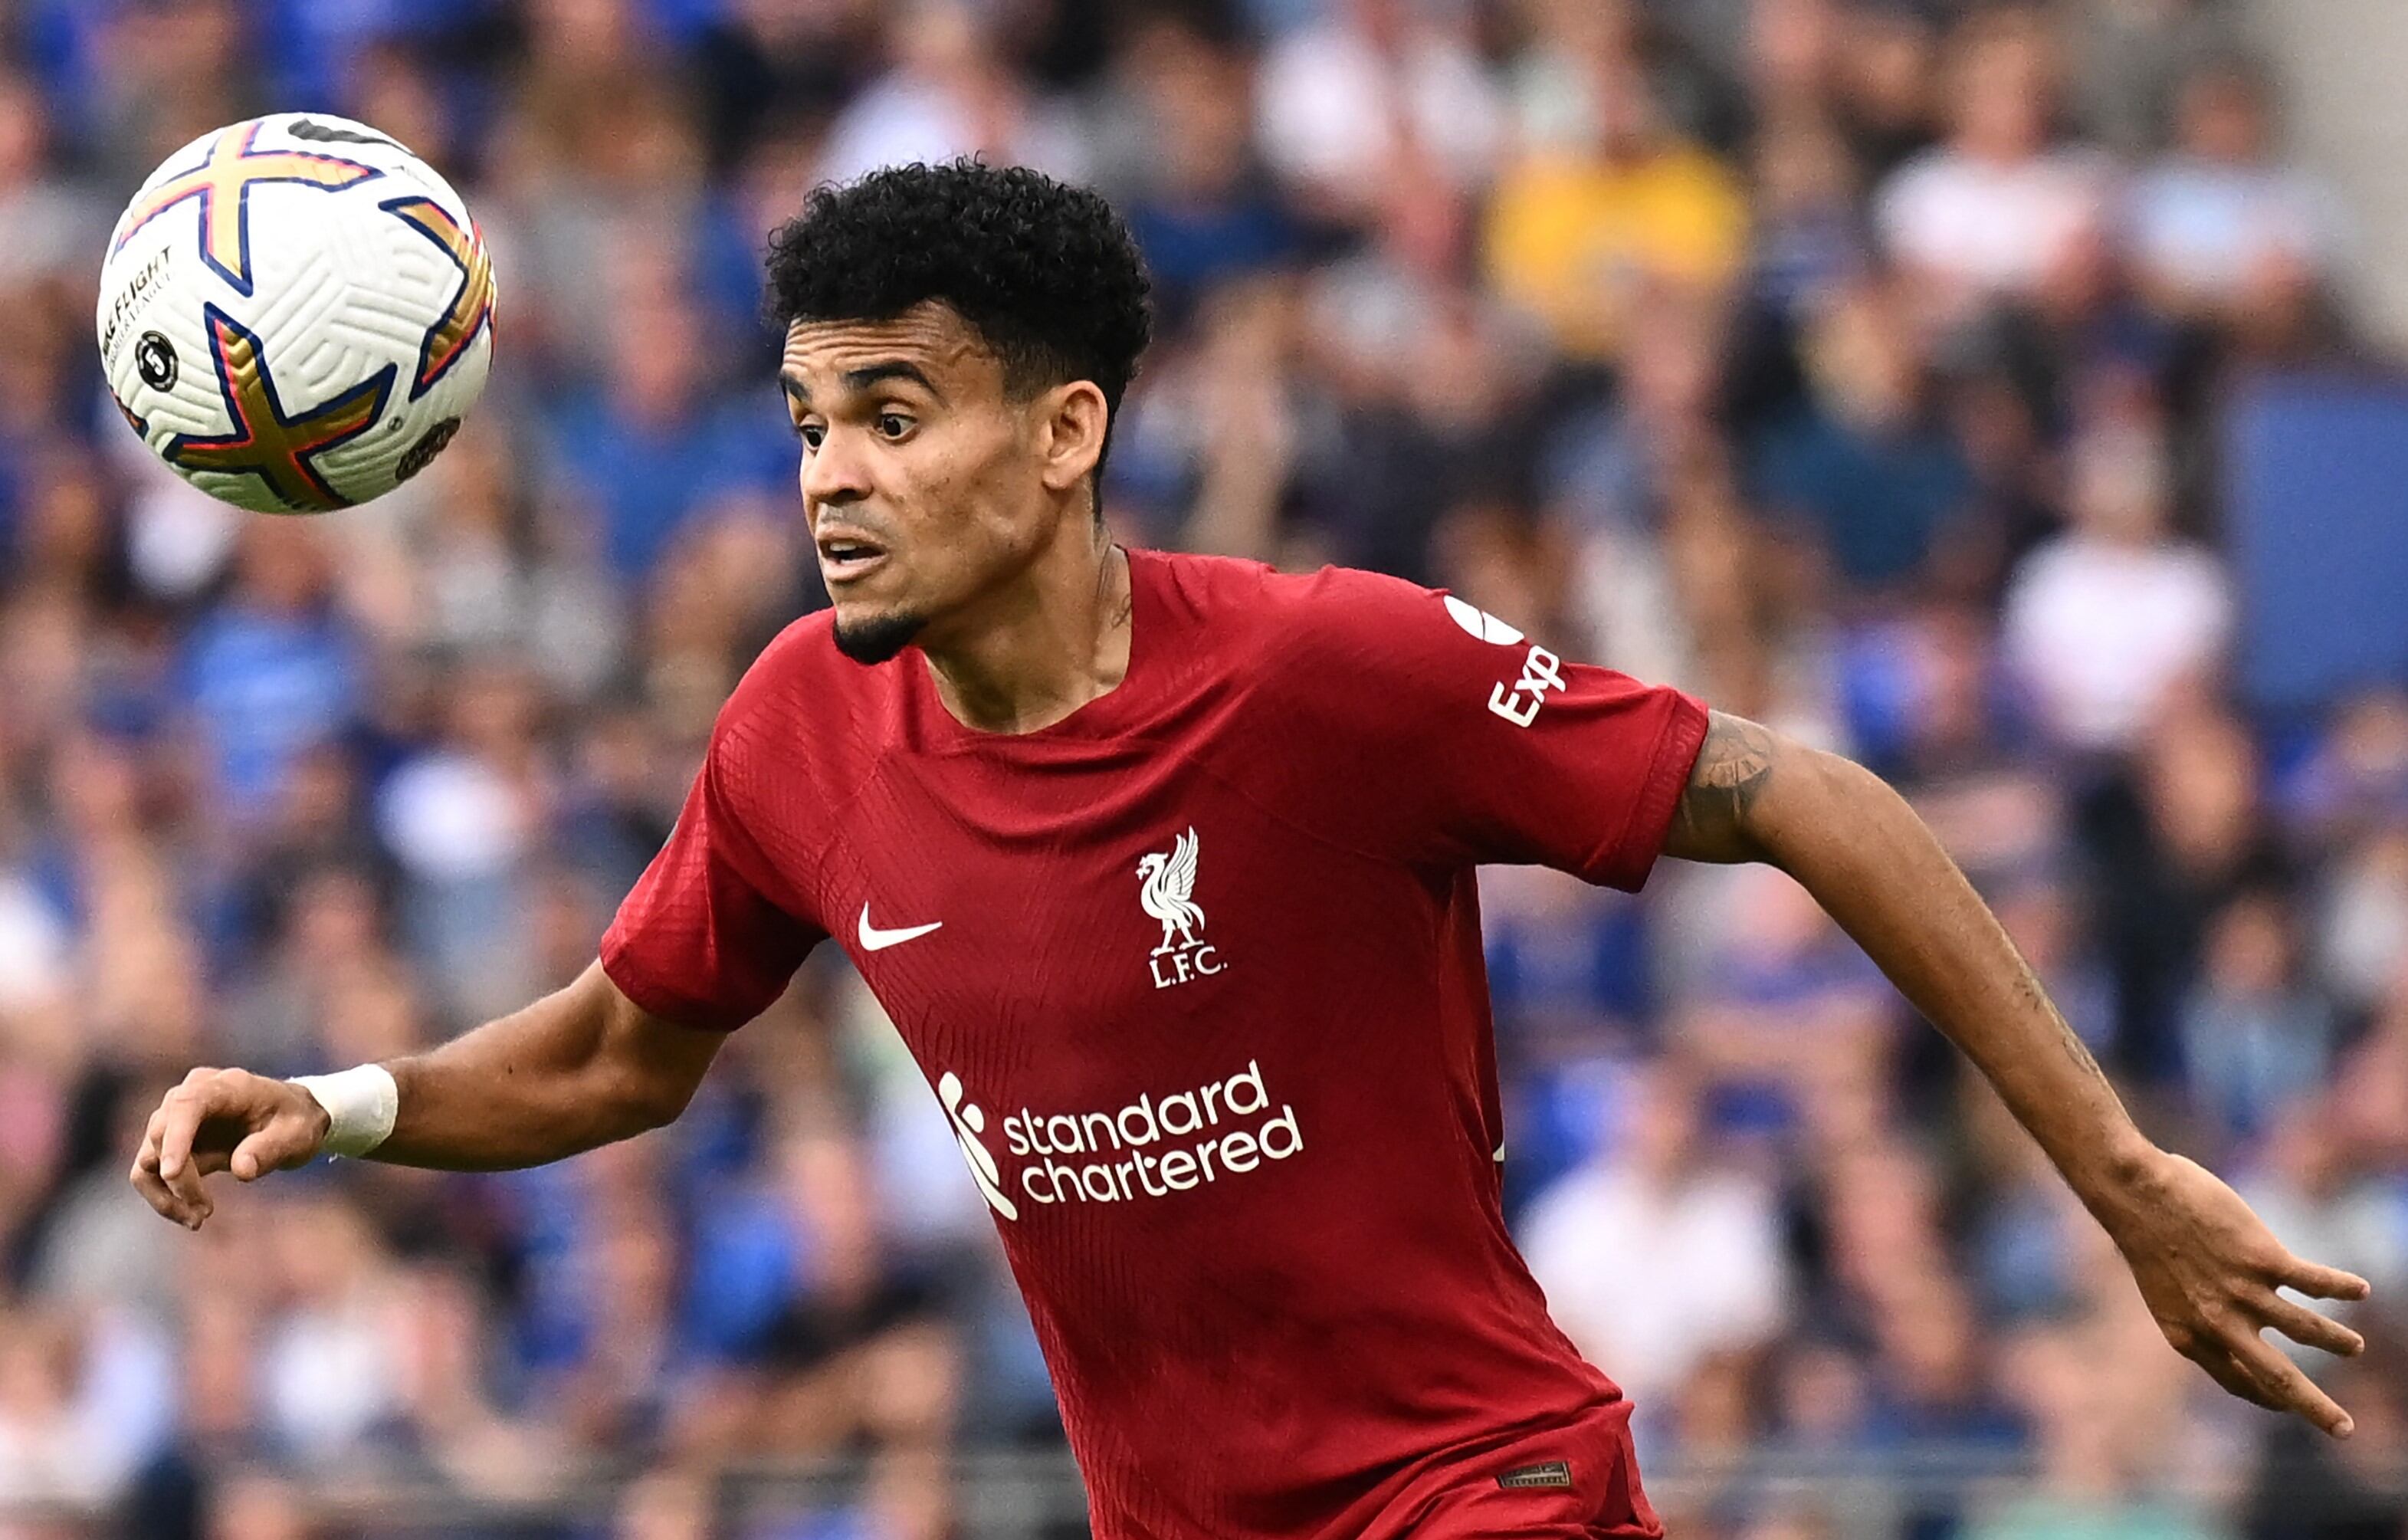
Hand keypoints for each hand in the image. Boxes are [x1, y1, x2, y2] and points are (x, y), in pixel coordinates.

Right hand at [129, 1067, 331, 1229]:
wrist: (291, 1120)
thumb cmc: (296, 1122)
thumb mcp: (298, 1135)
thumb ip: (271, 1149)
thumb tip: (242, 1170)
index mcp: (225, 1086)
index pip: (187, 1105)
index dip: (175, 1138)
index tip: (171, 1174)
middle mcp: (191, 1096)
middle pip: (161, 1136)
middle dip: (178, 1180)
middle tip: (205, 1211)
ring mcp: (176, 1118)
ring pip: (148, 1158)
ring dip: (166, 1194)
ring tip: (198, 1219)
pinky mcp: (172, 1143)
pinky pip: (152, 1173)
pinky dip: (166, 1197)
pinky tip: (192, 1215)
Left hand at [2098, 1149, 2371, 1435]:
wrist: (2132, 1192)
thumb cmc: (2145, 1235)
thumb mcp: (2163, 1292)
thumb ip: (2196, 1315)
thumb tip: (2227, 1325)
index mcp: (2189, 1336)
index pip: (2237, 1381)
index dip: (2265, 1397)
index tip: (2284, 1404)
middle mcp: (2219, 1324)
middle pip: (2279, 1380)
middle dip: (2316, 1408)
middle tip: (2345, 1430)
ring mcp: (2244, 1293)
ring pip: (2307, 1331)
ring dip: (2336, 1341)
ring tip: (2355, 1348)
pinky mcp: (2263, 1260)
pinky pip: (2315, 1283)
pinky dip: (2342, 1287)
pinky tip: (2360, 1289)